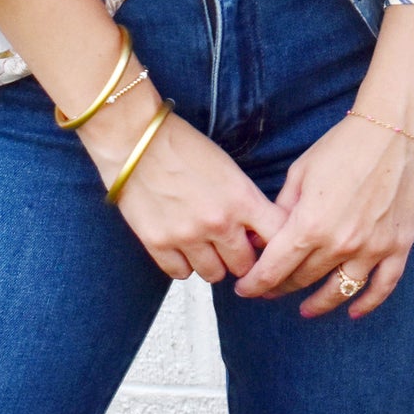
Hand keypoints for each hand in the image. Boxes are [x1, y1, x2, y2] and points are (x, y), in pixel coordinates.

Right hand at [79, 97, 286, 285]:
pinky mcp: (158, 244)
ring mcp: (187, 236)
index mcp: (241, 199)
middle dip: (239, 256)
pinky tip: (180, 245)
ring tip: (202, 243)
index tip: (265, 245)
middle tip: (229, 243)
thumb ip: (246, 203)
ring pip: (214, 275)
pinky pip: (181, 274)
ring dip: (212, 262)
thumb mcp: (228, 168)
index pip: (277, 238)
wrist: (136, 138)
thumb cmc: (183, 146)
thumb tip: (257, 233)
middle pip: (244, 265)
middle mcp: (218, 223)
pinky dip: (183, 264)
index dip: (274, 245)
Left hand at [233, 111, 413, 318]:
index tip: (246, 290)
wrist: (395, 130)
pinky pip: (382, 287)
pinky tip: (353, 312)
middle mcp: (340, 244)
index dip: (256, 284)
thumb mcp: (301, 172)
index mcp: (310, 224)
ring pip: (339, 292)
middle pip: (303, 280)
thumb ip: (282, 209)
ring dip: (318, 304)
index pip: (274, 269)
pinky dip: (367, 304)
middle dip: (280, 287)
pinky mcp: (398, 247)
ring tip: (305, 310)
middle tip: (269, 290)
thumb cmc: (344, 145)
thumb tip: (265, 237)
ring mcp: (372, 249)